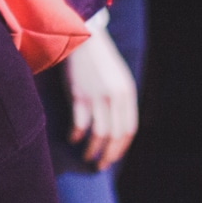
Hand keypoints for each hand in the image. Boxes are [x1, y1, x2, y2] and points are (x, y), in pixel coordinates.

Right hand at [63, 26, 138, 169]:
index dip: (121, 147)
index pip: (129, 130)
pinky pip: (80, 124)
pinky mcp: (79, 95)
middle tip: (100, 166)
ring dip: (93, 151)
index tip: (113, 157)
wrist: (82, 37)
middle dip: (108, 155)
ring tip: (87, 158)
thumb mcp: (117, 78)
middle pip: (115, 136)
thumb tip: (117, 126)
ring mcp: (97, 97)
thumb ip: (120, 100)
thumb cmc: (98, 59)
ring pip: (99, 134)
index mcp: (127, 94)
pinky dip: (76, 135)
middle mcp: (115, 97)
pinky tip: (72, 139)